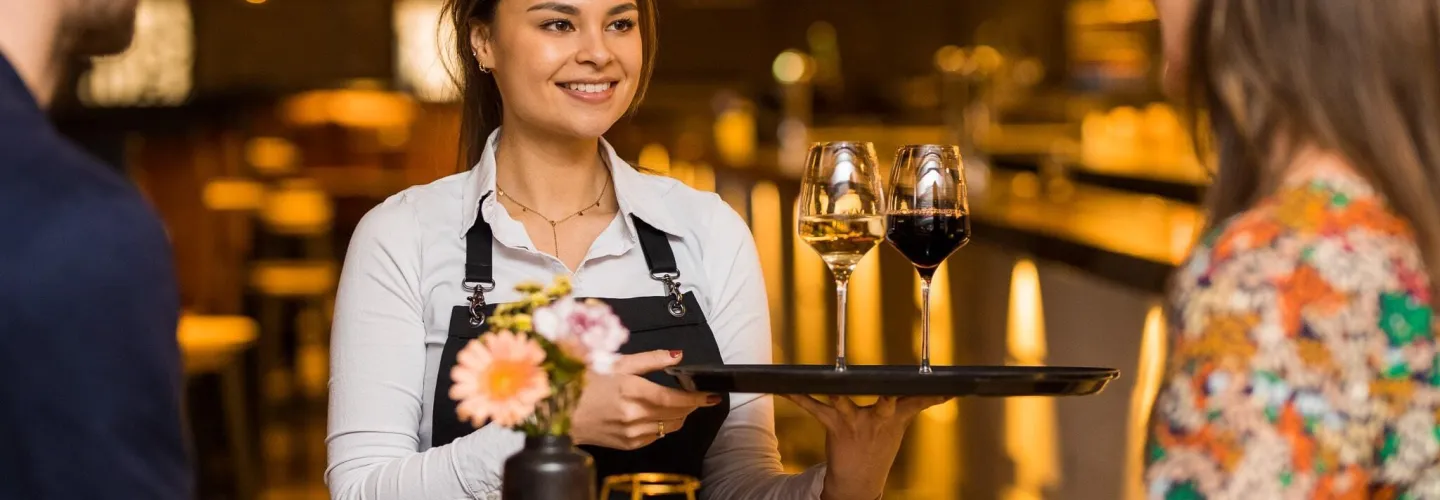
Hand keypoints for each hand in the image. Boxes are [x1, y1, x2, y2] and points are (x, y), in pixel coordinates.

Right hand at [570, 350, 720, 449]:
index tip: (712, 395)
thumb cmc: (585, 382)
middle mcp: (634, 414)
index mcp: (631, 390)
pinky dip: (663, 425)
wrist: (559, 411)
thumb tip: (678, 355)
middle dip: (691, 405)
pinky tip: (656, 415)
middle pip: (677, 414)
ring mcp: (631, 432)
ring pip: (669, 427)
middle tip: (694, 395)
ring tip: (677, 403)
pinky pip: (656, 436)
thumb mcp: (615, 362)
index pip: (675, 398)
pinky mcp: (628, 444)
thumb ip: (650, 359)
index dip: (697, 398)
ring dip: (679, 416)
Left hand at [782, 395, 950, 499]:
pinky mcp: (835, 426)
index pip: (917, 400)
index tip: (942, 387)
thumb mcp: (902, 425)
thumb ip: (921, 402)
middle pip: (887, 403)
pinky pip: (814, 407)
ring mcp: (856, 422)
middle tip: (890, 390)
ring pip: (845, 403)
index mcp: (896, 416)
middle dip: (889, 396)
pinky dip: (798, 397)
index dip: (929, 394)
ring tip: (828, 386)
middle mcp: (878, 419)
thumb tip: (948, 391)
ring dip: (836, 395)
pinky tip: (785, 388)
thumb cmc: (879, 445)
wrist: (859, 481)